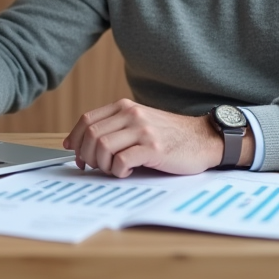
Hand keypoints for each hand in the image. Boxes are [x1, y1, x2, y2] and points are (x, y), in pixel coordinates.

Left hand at [62, 99, 223, 177]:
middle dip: (87, 156)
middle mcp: (132, 114)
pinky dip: (119, 171)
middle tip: (96, 167)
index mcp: (125, 107)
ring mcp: (143, 130)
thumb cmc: (170, 136)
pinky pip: (122, 161)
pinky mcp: (154, 148)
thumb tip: (79, 143)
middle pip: (91, 135)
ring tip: (115, 169)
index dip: (76, 139)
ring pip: (103, 148)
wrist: (203, 138)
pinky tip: (129, 171)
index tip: (75, 153)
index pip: (87, 120)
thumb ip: (114, 127)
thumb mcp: (140, 122)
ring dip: (103, 165)